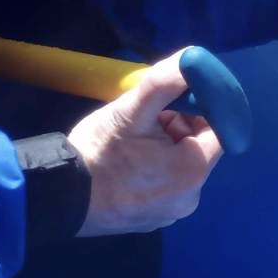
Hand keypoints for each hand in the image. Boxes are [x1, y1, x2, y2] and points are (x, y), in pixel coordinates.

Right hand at [67, 51, 225, 236]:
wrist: (58, 197)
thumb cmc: (99, 152)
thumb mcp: (131, 109)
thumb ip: (166, 81)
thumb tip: (194, 57)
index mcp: (193, 172)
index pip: (219, 129)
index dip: (203, 107)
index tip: (179, 96)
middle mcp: (190, 199)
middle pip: (199, 147)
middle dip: (180, 125)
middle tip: (150, 115)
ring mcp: (169, 213)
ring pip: (181, 164)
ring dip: (166, 144)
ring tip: (134, 136)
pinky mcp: (151, 220)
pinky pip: (166, 184)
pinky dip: (156, 167)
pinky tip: (129, 159)